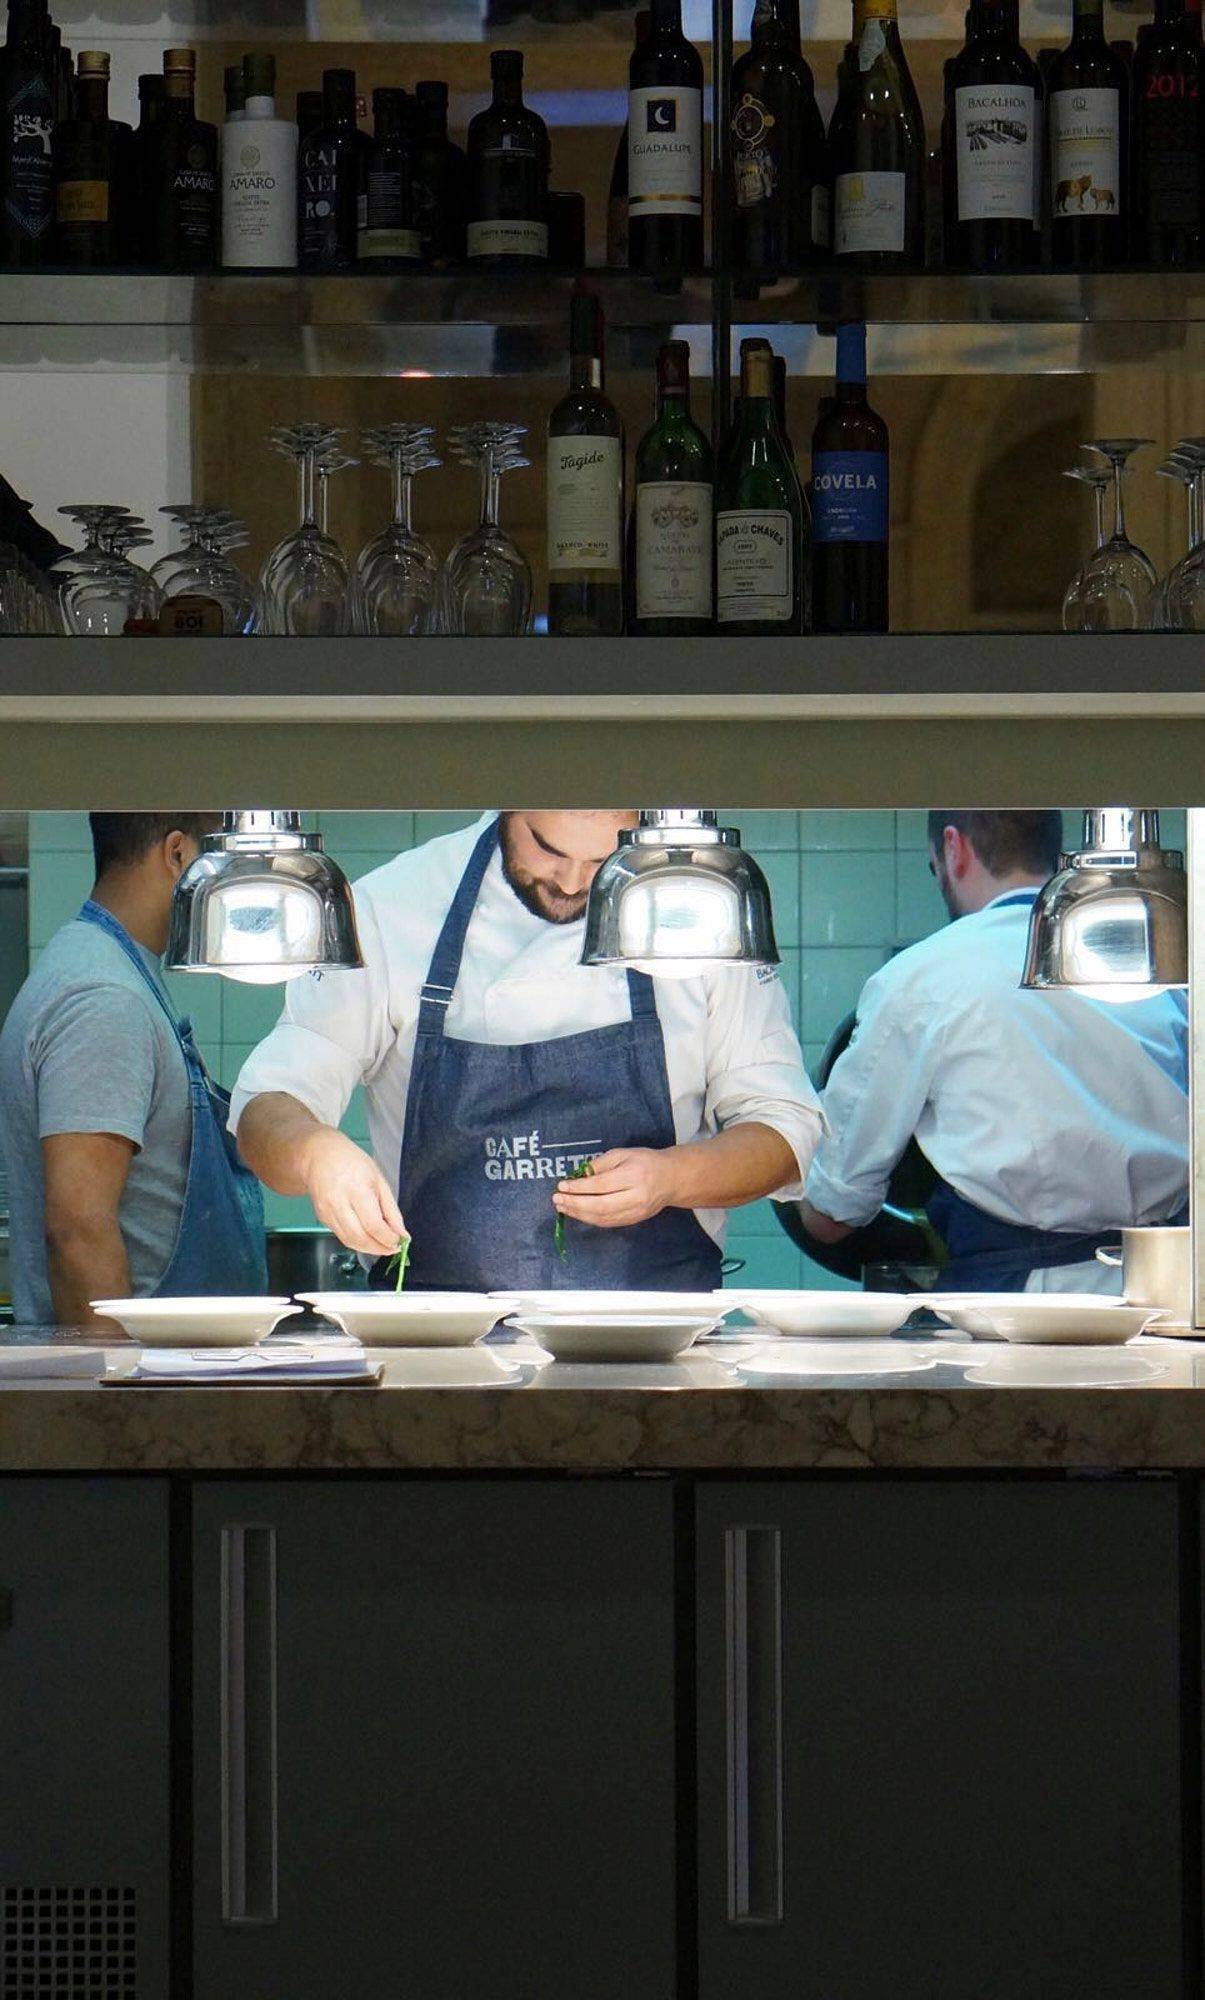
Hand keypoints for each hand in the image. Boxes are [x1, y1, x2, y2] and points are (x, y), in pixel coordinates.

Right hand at [300, 1128, 405, 1257]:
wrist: (319, 1156)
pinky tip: (367, 1237)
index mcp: (357, 1190)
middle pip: (360, 1238)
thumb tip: (402, 1234)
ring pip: (349, 1241)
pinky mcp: (322, 1218)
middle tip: (392, 1248)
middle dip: (379, 1249)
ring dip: (368, 1249)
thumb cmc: (352, 1163)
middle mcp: (339, 1203)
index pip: (373, 1225)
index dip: (388, 1239)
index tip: (399, 1242)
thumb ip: (391, 1211)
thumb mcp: (379, 1180)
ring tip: (382, 1245)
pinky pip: (341, 1236)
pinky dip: (356, 1241)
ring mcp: (327, 1212)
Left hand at [553, 1148, 675, 1230]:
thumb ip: (600, 1165)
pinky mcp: (634, 1220)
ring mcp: (636, 1212)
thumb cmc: (645, 1162)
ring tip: (563, 1207)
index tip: (562, 1185)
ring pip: (603, 1217)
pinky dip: (590, 1219)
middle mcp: (636, 1197)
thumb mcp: (622, 1154)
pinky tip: (578, 1212)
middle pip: (600, 1206)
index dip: (579, 1187)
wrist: (671, 1179)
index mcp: (633, 1176)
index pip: (601, 1185)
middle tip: (557, 1200)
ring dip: (579, 1214)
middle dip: (575, 1204)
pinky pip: (608, 1222)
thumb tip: (578, 1177)